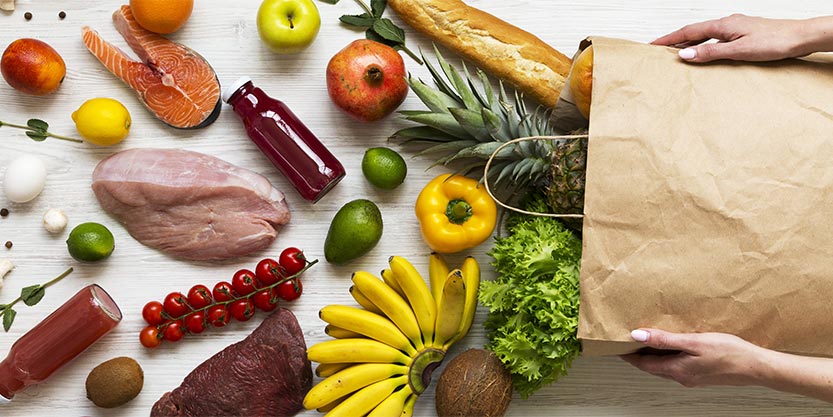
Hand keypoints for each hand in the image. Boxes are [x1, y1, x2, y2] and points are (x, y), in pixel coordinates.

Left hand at [621, 328, 768, 386]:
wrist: (756, 368)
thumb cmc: (728, 353)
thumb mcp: (693, 342)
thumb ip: (664, 340)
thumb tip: (638, 336)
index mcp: (676, 370)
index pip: (643, 364)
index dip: (628, 355)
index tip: (616, 346)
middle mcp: (681, 377)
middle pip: (652, 367)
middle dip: (638, 355)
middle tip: (627, 342)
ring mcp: (692, 378)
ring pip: (664, 367)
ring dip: (653, 356)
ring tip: (646, 341)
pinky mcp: (701, 375)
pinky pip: (677, 366)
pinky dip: (668, 357)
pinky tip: (672, 347)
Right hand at [651, 14, 811, 62]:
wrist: (801, 37)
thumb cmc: (775, 41)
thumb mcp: (739, 51)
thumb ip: (711, 53)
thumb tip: (686, 54)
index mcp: (723, 25)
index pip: (688, 31)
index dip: (669, 38)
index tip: (653, 44)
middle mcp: (728, 24)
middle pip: (694, 31)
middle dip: (675, 40)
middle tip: (659, 49)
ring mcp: (736, 28)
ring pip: (706, 35)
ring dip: (689, 43)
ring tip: (676, 53)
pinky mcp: (744, 34)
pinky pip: (716, 39)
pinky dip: (704, 45)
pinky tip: (705, 52)